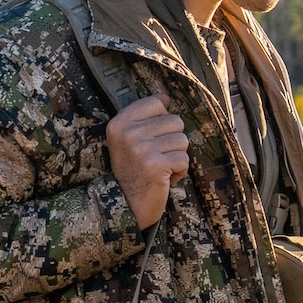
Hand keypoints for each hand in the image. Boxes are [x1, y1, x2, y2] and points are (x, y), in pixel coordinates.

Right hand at [106, 94, 188, 227]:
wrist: (127, 205)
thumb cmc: (134, 170)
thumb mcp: (130, 140)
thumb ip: (145, 117)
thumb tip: (166, 97)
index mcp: (119, 123)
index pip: (156, 103)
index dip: (162, 122)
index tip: (150, 139)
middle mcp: (127, 134)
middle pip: (174, 121)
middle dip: (173, 142)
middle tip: (156, 158)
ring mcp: (141, 149)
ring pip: (182, 140)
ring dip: (177, 157)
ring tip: (160, 168)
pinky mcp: (155, 166)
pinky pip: (184, 159)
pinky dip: (180, 171)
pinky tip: (165, 178)